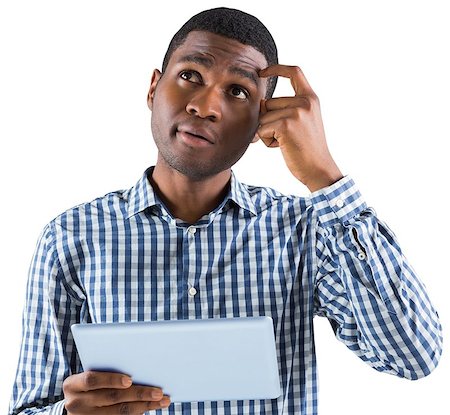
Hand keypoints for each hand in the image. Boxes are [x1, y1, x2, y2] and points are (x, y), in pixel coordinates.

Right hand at [63, 371, 170, 414]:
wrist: (74, 406)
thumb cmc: (88, 384)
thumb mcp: (89, 376)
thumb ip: (105, 370)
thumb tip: (137, 365)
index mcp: (72, 385)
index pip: (92, 379)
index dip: (111, 379)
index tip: (129, 379)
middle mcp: (75, 403)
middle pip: (111, 398)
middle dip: (138, 394)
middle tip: (158, 392)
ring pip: (119, 412)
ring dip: (143, 406)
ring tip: (161, 401)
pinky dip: (137, 413)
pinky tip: (149, 407)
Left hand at [258, 65, 342, 191]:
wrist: (318, 168)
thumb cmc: (307, 149)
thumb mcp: (303, 122)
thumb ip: (286, 108)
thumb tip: (261, 103)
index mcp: (311, 98)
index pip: (294, 72)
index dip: (276, 69)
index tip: (262, 72)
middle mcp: (305, 102)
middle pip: (269, 103)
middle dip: (270, 121)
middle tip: (287, 137)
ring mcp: (296, 112)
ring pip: (263, 117)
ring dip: (268, 133)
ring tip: (287, 142)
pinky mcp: (286, 124)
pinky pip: (262, 129)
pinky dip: (267, 141)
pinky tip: (282, 147)